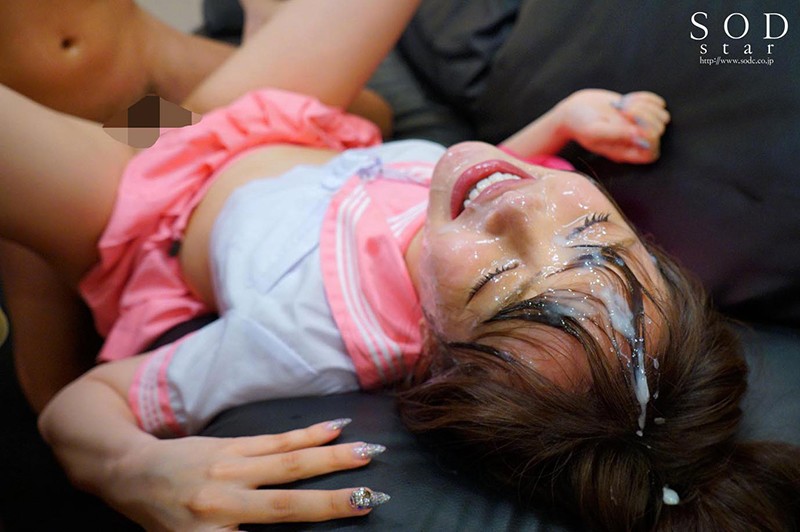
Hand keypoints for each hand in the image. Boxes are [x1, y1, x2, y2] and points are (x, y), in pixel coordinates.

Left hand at [107, 419, 387, 530]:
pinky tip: (335, 429)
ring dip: (332, 458)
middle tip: (375, 496)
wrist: (129, 472)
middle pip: (288, 505)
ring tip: (368, 452)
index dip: (305, 529)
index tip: (345, 522)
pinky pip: (276, 441)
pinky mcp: (232, 446)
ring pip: (289, 464)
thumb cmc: (162, 519)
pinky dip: (308, 435)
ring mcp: (229, 470)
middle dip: (334, 502)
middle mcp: (222, 505)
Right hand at [556, 89, 669, 163]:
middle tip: (623, 110)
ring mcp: (640, 125)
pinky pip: (658, 103)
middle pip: (658, 131)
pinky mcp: (642, 110)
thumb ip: (615, 135)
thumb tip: (639, 134)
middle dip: (644, 116)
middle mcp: (635, 141)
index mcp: (624, 152)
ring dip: (645, 106)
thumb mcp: (593, 131)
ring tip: (624, 105)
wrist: (575, 110)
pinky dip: (646, 97)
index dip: (649, 138)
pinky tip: (627, 98)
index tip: (632, 125)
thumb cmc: (580, 124)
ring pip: (662, 117)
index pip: (651, 153)